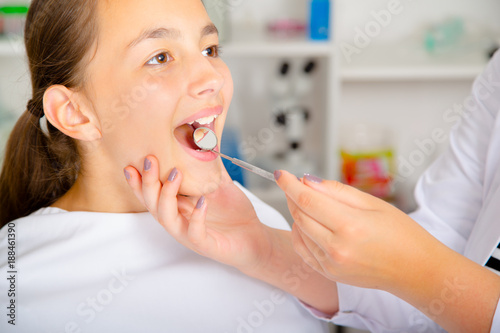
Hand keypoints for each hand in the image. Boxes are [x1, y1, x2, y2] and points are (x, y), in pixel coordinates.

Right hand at [124, 155, 274, 271]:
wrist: (253, 237)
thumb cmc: (233, 213)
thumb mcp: (220, 185)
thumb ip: (210, 166)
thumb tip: (207, 140)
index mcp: (178, 206)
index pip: (151, 194)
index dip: (138, 182)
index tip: (131, 164)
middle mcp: (178, 220)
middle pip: (152, 203)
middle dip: (148, 181)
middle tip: (151, 159)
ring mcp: (189, 233)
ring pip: (166, 218)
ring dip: (167, 195)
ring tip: (176, 174)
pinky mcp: (205, 244)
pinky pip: (195, 232)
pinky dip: (196, 217)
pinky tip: (203, 201)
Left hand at [275, 170, 443, 291]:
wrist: (416, 271)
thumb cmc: (401, 234)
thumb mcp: (373, 204)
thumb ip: (337, 191)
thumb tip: (308, 181)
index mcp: (350, 226)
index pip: (307, 200)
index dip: (290, 184)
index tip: (281, 173)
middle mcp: (336, 248)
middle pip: (299, 215)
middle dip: (293, 196)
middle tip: (296, 184)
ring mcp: (331, 264)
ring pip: (298, 231)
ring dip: (297, 213)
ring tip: (310, 203)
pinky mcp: (329, 273)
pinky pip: (302, 249)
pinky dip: (299, 233)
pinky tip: (308, 224)